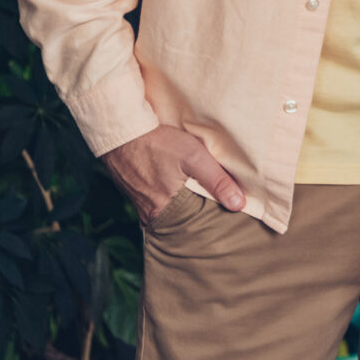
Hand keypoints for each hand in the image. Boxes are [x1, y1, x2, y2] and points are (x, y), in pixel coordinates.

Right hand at [100, 124, 245, 222]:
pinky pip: (159, 205)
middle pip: (182, 222)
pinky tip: (182, 191)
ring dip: (186, 208)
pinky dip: (172, 201)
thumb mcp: (194, 157)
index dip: (211, 222)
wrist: (121, 132)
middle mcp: (150, 215)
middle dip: (199, 218)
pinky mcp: (136, 196)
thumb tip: (238, 204)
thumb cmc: (158, 143)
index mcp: (163, 211)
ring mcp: (141, 206)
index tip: (228, 219)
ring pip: (171, 213)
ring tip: (204, 201)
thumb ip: (217, 181)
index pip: (194, 226)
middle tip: (220, 213)